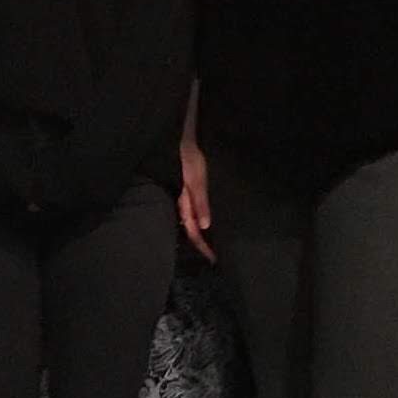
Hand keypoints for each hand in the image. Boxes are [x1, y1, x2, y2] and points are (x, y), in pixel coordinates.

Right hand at [177, 139, 215, 259]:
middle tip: (217, 257)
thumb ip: (200, 201)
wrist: (181, 137)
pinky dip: (201, 220)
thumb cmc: (189, 156)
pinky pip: (194, 210)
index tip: (214, 260)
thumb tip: (206, 226)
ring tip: (216, 244)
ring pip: (193, 221)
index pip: (194, 232)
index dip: (203, 247)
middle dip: (203, 244)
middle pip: (193, 230)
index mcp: (185, 203)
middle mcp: (185, 203)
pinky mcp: (189, 190)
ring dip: (203, 233)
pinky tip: (210, 221)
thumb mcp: (196, 178)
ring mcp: (186, 197)